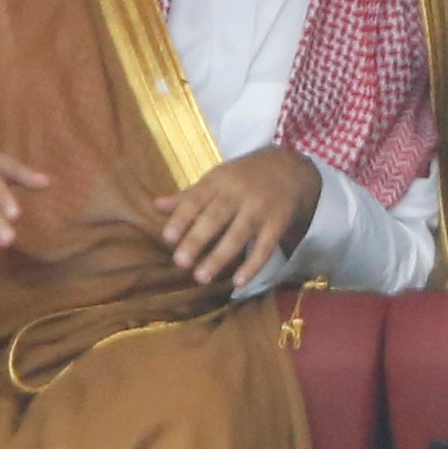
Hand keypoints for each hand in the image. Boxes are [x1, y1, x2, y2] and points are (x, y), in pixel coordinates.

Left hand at [154, 146, 322, 288]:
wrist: (292, 167)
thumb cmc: (246, 176)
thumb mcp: (219, 178)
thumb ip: (190, 194)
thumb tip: (156, 205)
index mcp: (220, 179)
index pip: (197, 198)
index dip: (182, 218)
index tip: (167, 238)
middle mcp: (240, 192)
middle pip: (216, 217)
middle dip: (198, 239)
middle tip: (180, 262)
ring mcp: (261, 207)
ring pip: (239, 234)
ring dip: (220, 256)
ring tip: (201, 277)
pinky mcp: (279, 222)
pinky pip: (265, 246)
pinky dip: (253, 265)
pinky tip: (239, 281)